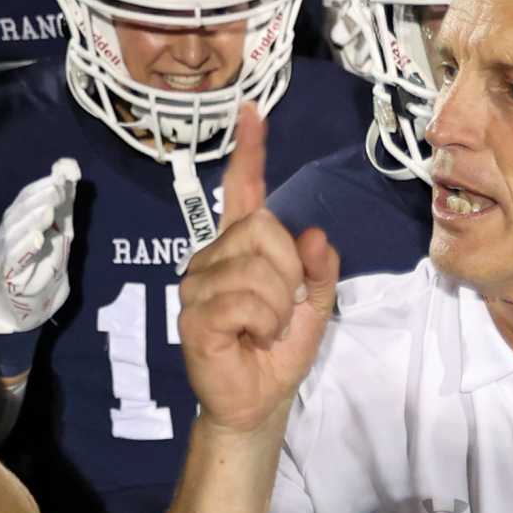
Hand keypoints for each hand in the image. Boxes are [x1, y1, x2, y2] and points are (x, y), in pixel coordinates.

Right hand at [0, 159, 80, 330]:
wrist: (31, 306)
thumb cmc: (44, 267)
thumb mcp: (60, 234)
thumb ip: (64, 207)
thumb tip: (70, 173)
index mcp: (18, 221)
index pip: (26, 198)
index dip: (42, 185)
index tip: (61, 176)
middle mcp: (8, 233)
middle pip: (19, 211)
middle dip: (39, 199)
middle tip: (57, 190)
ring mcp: (5, 252)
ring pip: (15, 231)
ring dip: (32, 219)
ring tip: (49, 210)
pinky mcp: (7, 273)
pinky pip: (15, 257)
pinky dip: (27, 246)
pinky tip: (39, 238)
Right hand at [179, 104, 339, 434]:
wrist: (259, 402)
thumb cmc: (279, 350)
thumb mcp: (315, 305)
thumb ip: (318, 269)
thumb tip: (315, 234)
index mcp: (241, 247)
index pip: (244, 191)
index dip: (250, 151)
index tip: (253, 110)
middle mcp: (213, 256)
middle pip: (263, 229)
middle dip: (290, 271)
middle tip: (284, 307)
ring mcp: (198, 284)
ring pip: (256, 269)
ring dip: (278, 305)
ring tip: (266, 328)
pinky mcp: (194, 315)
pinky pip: (243, 300)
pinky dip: (263, 321)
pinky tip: (253, 337)